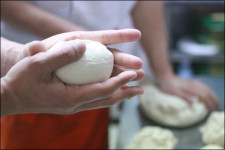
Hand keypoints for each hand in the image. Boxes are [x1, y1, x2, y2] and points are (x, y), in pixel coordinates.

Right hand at [1, 29, 143, 115]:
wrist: (10, 97)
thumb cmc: (21, 80)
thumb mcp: (38, 64)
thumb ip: (61, 55)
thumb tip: (83, 46)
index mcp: (69, 97)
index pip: (102, 90)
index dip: (119, 82)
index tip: (133, 75)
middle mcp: (74, 104)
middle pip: (106, 100)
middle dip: (125, 92)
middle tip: (141, 87)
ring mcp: (72, 105)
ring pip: (101, 102)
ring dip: (119, 96)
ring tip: (133, 92)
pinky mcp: (69, 103)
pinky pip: (93, 100)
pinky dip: (106, 95)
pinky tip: (111, 91)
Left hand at [156, 76, 220, 110]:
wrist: (164, 76)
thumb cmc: (167, 85)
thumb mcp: (174, 92)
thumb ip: (184, 96)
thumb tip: (193, 102)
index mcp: (190, 88)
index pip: (203, 97)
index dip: (208, 104)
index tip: (211, 111)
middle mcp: (193, 85)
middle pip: (208, 92)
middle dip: (214, 99)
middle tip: (218, 107)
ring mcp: (192, 82)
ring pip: (206, 88)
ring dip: (212, 94)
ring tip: (215, 100)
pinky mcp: (190, 82)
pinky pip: (202, 85)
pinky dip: (207, 90)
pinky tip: (206, 92)